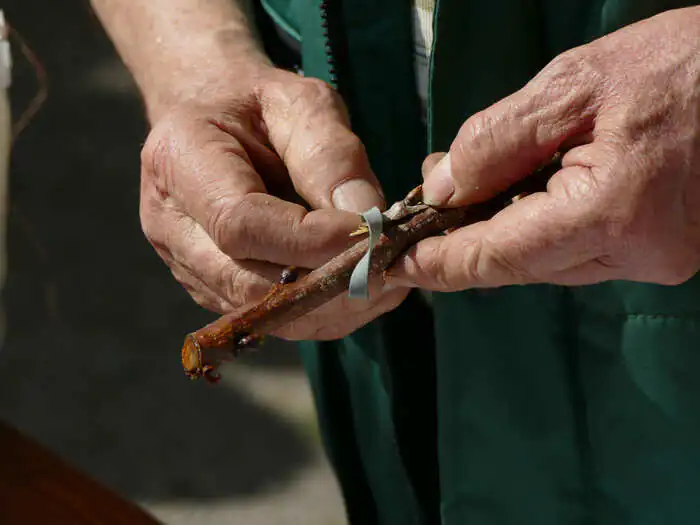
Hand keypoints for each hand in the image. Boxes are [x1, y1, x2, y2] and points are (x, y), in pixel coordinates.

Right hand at [141, 65, 406, 338]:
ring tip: (383, 275)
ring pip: (262, 313)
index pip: (240, 224)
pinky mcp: (213, 289)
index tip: (374, 233)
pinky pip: (270, 319)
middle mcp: (171, 226)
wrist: (215, 120)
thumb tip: (367, 218)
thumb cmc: (259, 104)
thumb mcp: (300, 103)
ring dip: (332, 305)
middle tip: (390, 265)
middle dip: (328, 284)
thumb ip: (331, 154)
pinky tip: (361, 285)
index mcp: (181, 161)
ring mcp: (186, 266)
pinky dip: (323, 311)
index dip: (311, 241)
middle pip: (247, 283)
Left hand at [387, 7, 699, 290]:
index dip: (440, 263)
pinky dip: (540, 226)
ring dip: (501, 231)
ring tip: (468, 187)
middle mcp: (636, 254)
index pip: (499, 257)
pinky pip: (579, 249)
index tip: (395, 262)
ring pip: (548, 261)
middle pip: (519, 264)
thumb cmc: (687, 64)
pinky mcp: (662, 249)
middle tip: (426, 200)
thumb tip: (444, 189)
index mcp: (611, 212)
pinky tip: (521, 191)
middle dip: (463, 240)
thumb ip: (499, 140)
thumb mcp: (576, 84)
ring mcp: (655, 258)